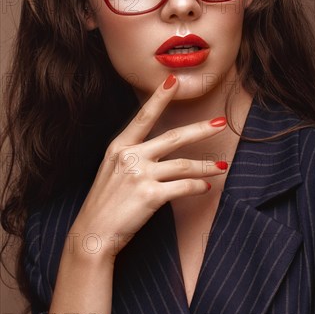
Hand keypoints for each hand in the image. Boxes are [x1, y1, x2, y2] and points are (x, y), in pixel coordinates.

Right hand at [69, 75, 226, 262]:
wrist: (93, 233)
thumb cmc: (104, 203)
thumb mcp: (112, 170)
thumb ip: (132, 155)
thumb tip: (160, 150)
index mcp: (119, 146)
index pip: (143, 116)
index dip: (160, 97)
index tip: (174, 80)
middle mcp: (130, 156)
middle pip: (174, 137)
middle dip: (201, 128)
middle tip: (221, 122)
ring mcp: (141, 175)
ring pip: (184, 164)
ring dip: (207, 166)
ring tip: (221, 167)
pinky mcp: (151, 195)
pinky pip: (183, 187)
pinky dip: (197, 187)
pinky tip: (205, 188)